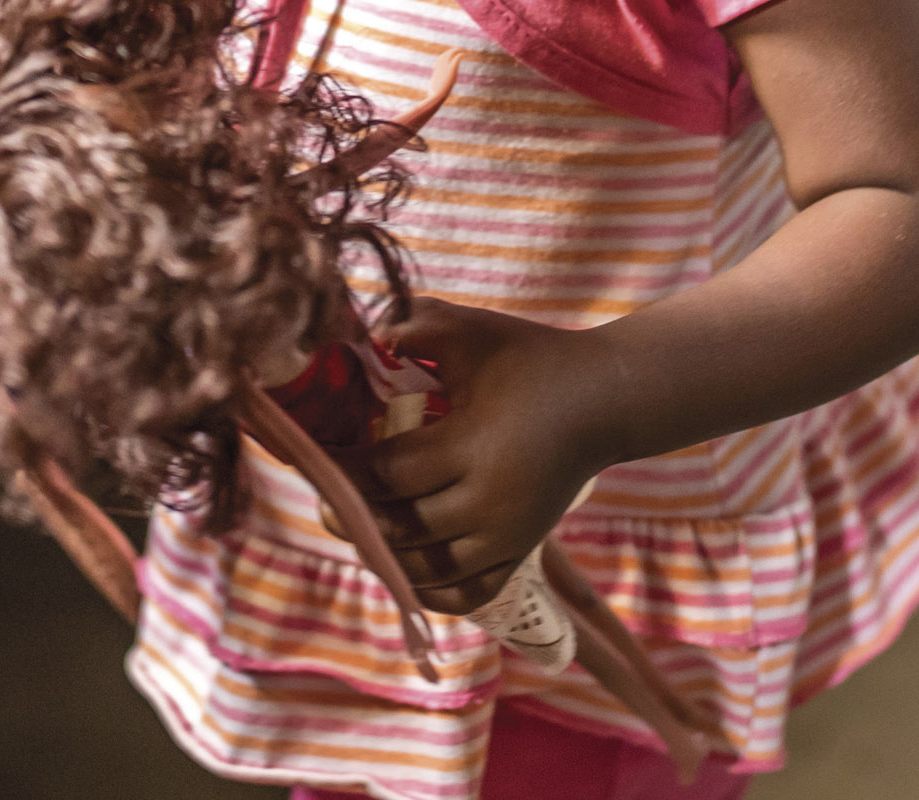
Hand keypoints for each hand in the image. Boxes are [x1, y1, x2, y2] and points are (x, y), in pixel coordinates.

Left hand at [350, 298, 611, 616]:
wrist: (602, 399)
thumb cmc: (532, 358)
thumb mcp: (474, 332)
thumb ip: (416, 326)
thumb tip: (364, 334)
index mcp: (474, 446)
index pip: (390, 474)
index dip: (347, 470)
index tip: (316, 458)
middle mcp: (490, 504)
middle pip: (403, 527)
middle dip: (357, 516)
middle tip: (323, 501)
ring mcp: (507, 537)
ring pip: (429, 569)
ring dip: (386, 555)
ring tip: (357, 530)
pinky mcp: (521, 553)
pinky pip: (466, 592)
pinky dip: (429, 590)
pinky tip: (402, 569)